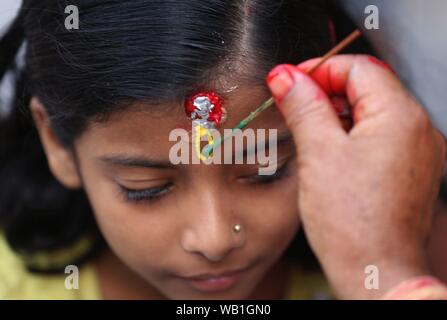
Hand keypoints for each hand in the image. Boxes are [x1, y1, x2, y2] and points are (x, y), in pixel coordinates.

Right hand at [266, 55, 445, 298]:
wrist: (374, 270)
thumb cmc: (351, 221)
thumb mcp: (318, 152)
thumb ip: (303, 106)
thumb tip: (285, 76)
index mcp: (400, 116)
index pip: (357, 68)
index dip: (318, 70)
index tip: (289, 81)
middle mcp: (417, 129)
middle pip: (366, 88)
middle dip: (325, 92)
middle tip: (293, 107)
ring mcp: (417, 151)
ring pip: (371, 113)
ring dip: (336, 114)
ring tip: (308, 134)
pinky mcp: (409, 170)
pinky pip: (379, 137)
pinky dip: (351, 135)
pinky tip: (329, 154)